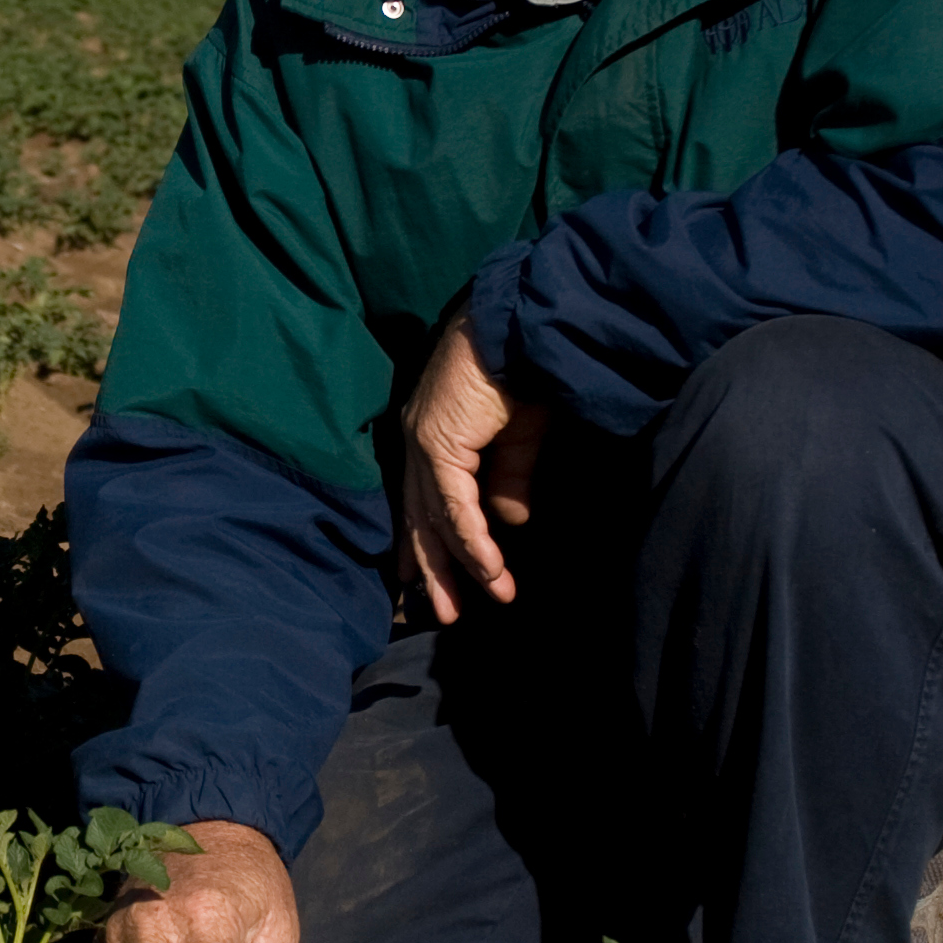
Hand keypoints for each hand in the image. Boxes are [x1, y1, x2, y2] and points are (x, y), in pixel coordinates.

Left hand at [399, 316, 546, 623]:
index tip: (425, 580)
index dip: (425, 543)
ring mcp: (423, 442)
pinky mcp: (440, 444)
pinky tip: (489, 572)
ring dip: (458, 568)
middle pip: (419, 519)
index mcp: (431, 435)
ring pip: (434, 520)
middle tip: (443, 612)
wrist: (523, 330)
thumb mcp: (519, 436)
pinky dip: (473, 543)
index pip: (421, 501)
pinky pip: (456, 508)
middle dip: (433, 569)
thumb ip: (510, 477)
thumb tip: (510, 520)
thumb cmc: (524, 371)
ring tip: (473, 605)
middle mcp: (418, 441)